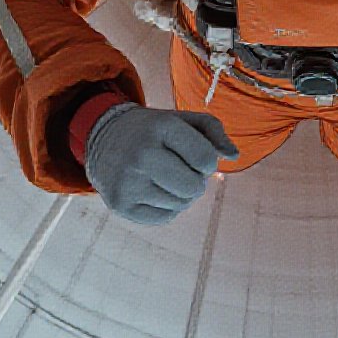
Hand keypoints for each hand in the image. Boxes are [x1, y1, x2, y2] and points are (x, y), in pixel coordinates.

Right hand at [84, 105, 238, 223]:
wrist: (103, 138)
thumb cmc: (153, 130)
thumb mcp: (181, 119)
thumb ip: (213, 131)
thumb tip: (234, 156)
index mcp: (160, 127)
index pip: (205, 158)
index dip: (208, 161)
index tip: (196, 155)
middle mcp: (141, 154)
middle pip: (194, 188)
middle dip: (196, 181)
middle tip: (182, 169)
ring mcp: (128, 181)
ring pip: (180, 204)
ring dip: (182, 194)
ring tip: (166, 177)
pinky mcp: (120, 204)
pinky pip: (164, 218)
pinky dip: (167, 207)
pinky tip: (155, 190)